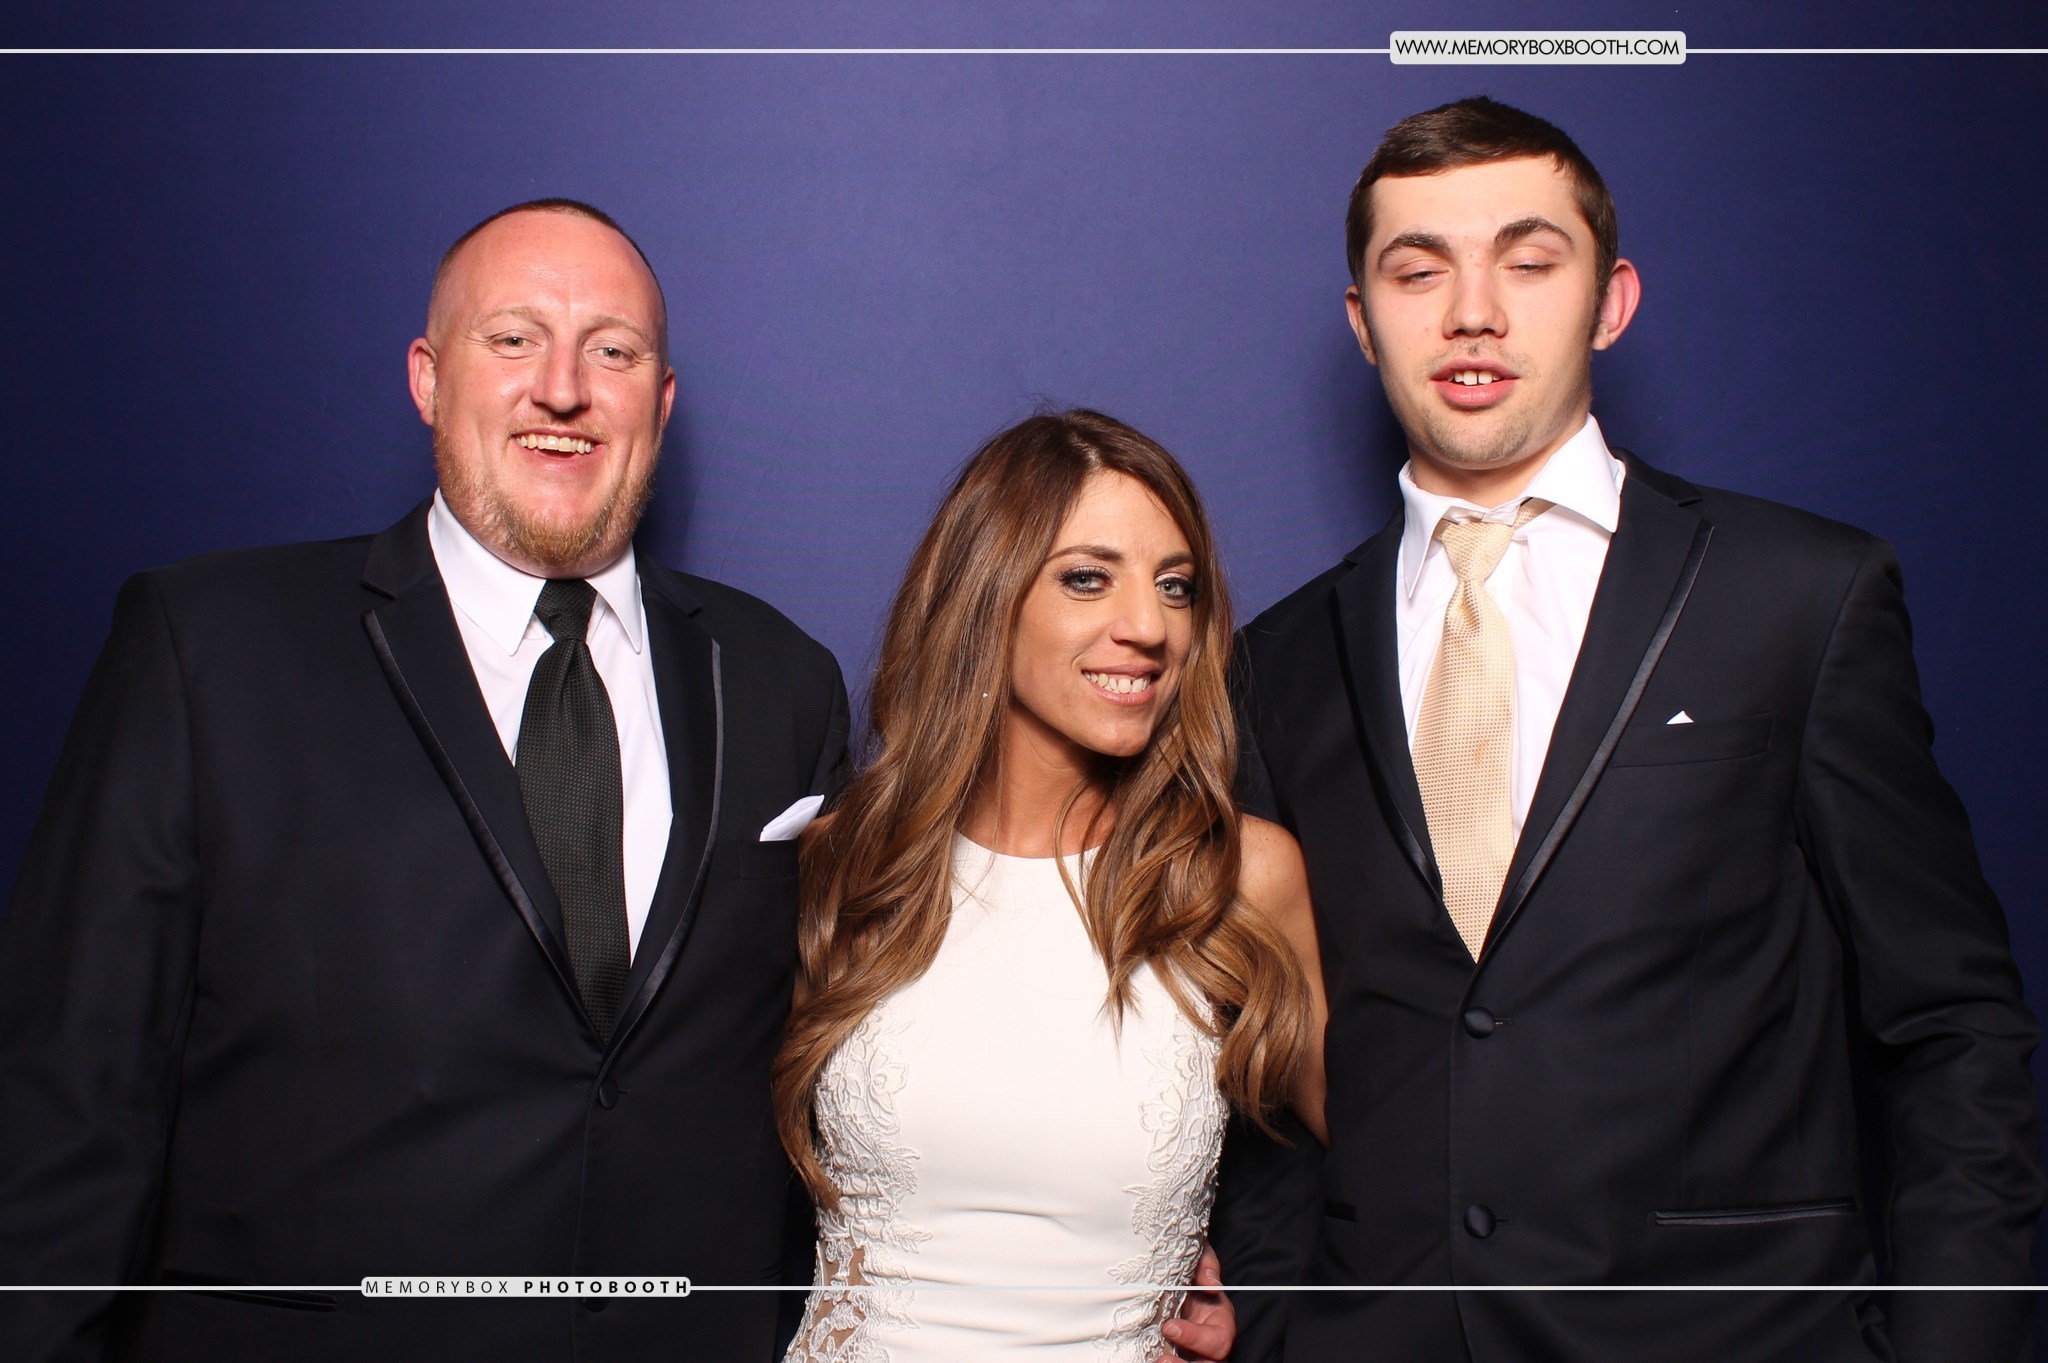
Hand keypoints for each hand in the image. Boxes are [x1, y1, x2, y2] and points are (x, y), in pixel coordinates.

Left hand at [1156, 1240, 1232, 1360]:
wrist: (1163, 1267)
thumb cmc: (1186, 1263)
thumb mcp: (1197, 1257)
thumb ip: (1206, 1266)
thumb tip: (1211, 1284)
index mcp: (1219, 1320)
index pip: (1219, 1340)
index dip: (1196, 1338)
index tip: (1168, 1327)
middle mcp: (1208, 1341)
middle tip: (1161, 1359)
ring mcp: (1189, 1350)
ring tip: (1154, 1361)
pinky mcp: (1170, 1350)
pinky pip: (1171, 1359)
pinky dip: (1155, 1359)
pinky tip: (1144, 1356)